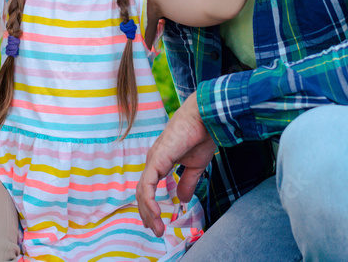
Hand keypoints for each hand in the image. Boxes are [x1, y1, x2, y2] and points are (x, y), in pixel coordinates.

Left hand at [137, 93, 216, 236]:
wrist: (205, 117)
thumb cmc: (201, 135)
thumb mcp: (196, 166)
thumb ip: (187, 182)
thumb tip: (183, 200)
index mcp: (160, 161)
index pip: (148, 187)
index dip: (149, 205)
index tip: (155, 221)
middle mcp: (154, 161)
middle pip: (142, 192)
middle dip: (147, 213)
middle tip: (155, 230)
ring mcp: (153, 160)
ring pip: (142, 192)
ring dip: (148, 212)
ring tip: (156, 228)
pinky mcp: (157, 160)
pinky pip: (148, 185)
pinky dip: (149, 201)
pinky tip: (156, 213)